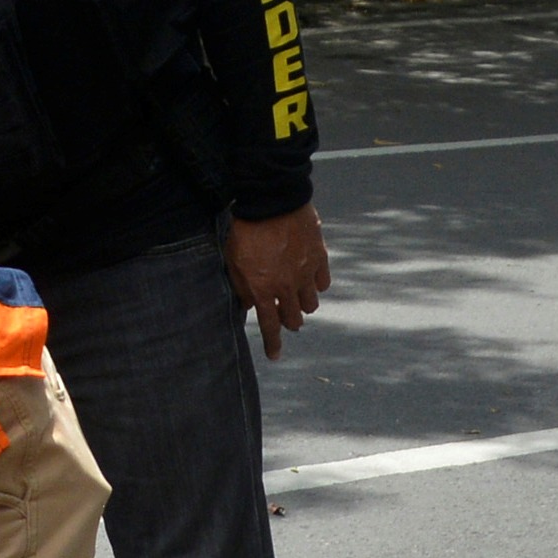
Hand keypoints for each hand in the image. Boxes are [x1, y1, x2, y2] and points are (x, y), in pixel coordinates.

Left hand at [225, 204, 331, 359]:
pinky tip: (310, 279)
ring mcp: (306, 273)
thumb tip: (248, 305)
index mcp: (262, 289)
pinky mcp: (320, 257)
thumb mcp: (233, 260)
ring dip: (303, 305)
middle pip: (293, 318)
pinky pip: (323, 283)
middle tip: (285, 316)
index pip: (269, 326)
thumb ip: (241, 286)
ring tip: (297, 296)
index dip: (273, 344)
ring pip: (311, 304)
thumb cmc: (246, 229)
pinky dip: (317, 285)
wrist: (272, 200)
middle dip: (289, 322)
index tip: (275, 356)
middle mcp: (287, 286)